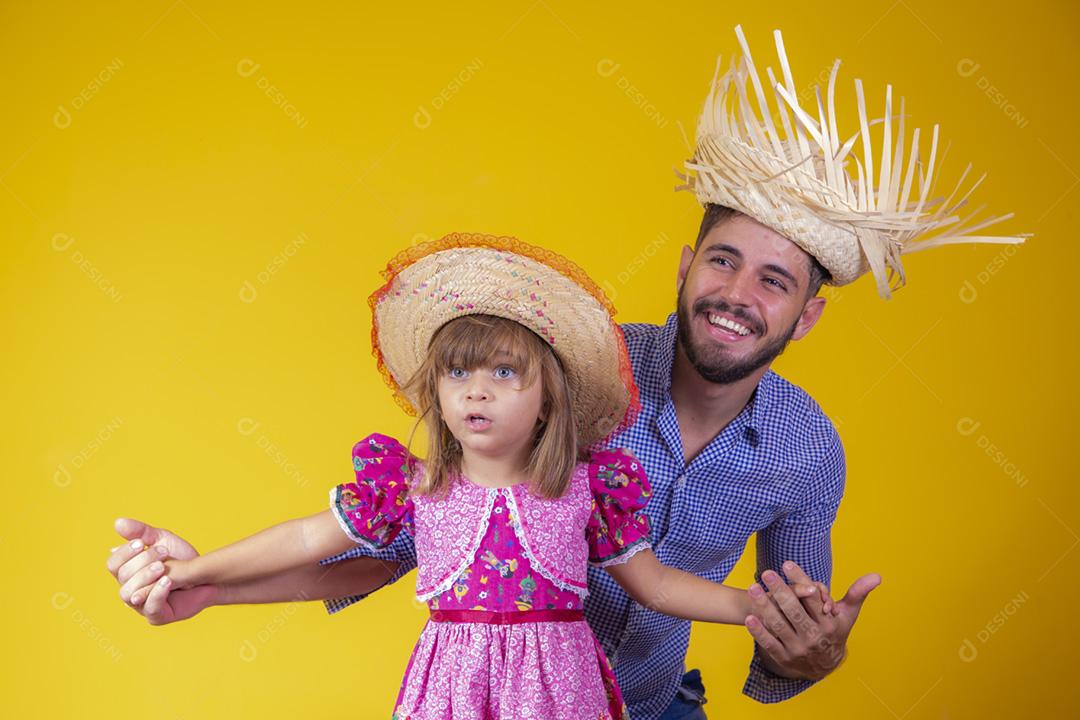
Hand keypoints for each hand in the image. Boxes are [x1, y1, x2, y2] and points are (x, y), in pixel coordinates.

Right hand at [106, 518, 216, 625]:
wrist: (205, 574)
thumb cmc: (180, 558)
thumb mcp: (162, 540)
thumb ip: (140, 532)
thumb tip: (117, 522)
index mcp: (127, 571)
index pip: (113, 564)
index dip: (124, 553)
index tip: (141, 542)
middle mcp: (129, 589)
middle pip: (122, 576)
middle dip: (142, 561)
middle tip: (164, 552)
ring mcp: (141, 604)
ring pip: (128, 594)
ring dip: (145, 577)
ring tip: (163, 567)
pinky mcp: (157, 616)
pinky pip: (149, 608)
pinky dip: (156, 593)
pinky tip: (168, 581)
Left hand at [744, 560, 880, 680]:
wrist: (825, 666)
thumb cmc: (834, 632)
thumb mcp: (847, 615)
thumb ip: (858, 593)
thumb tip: (877, 575)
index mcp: (828, 624)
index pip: (813, 599)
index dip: (800, 581)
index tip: (787, 564)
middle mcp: (813, 637)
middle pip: (794, 612)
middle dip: (780, 591)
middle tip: (767, 573)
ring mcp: (797, 649)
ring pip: (779, 626)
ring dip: (765, 607)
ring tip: (753, 588)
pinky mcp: (783, 658)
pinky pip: (769, 644)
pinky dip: (759, 632)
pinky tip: (749, 618)